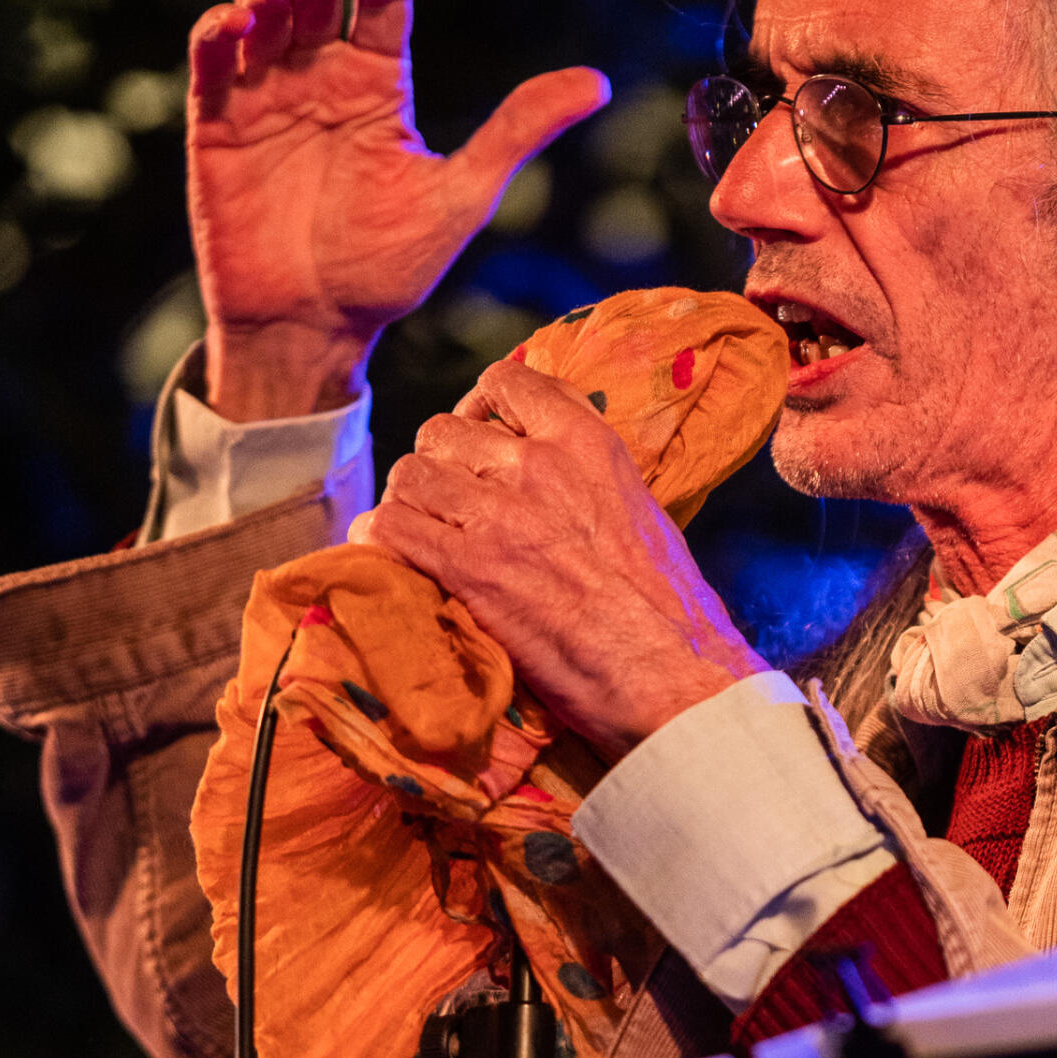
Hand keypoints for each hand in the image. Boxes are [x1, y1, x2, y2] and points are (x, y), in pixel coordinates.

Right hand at [187, 0, 606, 420]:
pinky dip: (215, 38)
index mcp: (379, 89)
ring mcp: (266, 100)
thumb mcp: (460, 196)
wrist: (312, 330)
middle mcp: (322, 82)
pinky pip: (212, 69)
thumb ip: (518, 133)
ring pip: (263, 21)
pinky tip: (233, 26)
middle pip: (318, 2)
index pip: (383, 9)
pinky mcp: (217, 128)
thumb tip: (599, 83)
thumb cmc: (389, 270)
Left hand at [362, 356, 765, 758]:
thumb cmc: (672, 615)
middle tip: (446, 508)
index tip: (479, 443)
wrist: (673, 676)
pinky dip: (383, 543)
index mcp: (589, 444)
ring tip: (420, 539)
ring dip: (408, 507)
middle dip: (438, 468)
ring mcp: (500, 514)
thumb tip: (555, 493)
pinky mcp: (469, 569)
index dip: (479, 410)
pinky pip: (392, 528)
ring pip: (410, 475)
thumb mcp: (640, 516)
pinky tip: (397, 563)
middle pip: (442, 430)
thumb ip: (589, 486)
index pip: (506, 382)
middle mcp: (540, 465)